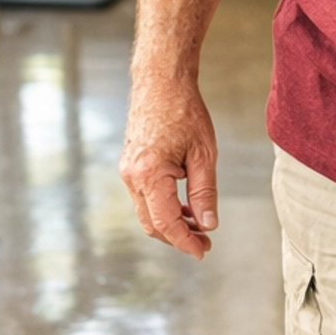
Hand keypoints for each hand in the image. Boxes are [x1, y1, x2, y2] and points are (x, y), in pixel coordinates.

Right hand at [119, 74, 218, 258]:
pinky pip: (144, 197)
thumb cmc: (185, 112)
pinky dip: (163, 208)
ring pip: (147, 213)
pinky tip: (185, 207)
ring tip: (200, 226)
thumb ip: (204, 192)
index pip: (166, 223)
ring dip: (171, 224)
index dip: (185, 242)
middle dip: (178, 237)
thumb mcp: (203, 154)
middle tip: (205, 242)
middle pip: (152, 224)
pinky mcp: (129, 166)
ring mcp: (127, 171)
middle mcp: (132, 176)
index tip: (203, 252)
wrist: (160, 82)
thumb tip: (208, 224)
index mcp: (149, 174)